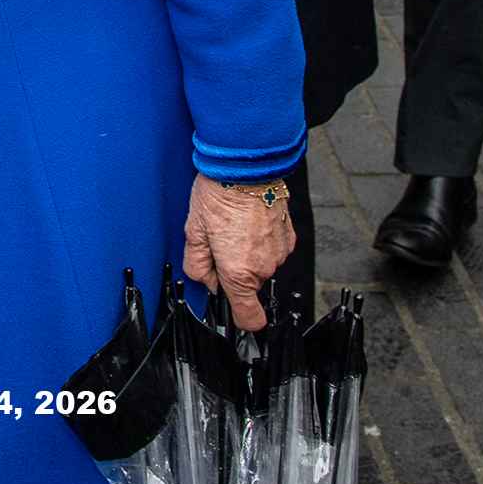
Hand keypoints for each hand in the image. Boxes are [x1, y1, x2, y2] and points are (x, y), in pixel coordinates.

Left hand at [182, 173, 295, 330]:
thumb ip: (197, 265)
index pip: (250, 317)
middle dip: (232, 269)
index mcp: (238, 272)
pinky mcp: (288, 237)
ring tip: (234, 226)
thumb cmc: (218, 195)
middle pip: (248, 285)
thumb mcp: (193, 231)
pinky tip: (249, 222)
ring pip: (260, 266)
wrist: (246, 166)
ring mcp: (279, 252)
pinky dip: (261, 242)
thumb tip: (205, 279)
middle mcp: (263, 266)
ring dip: (247, 254)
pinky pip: (273, 250)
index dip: (240, 316)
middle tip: (218, 241)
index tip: (233, 308)